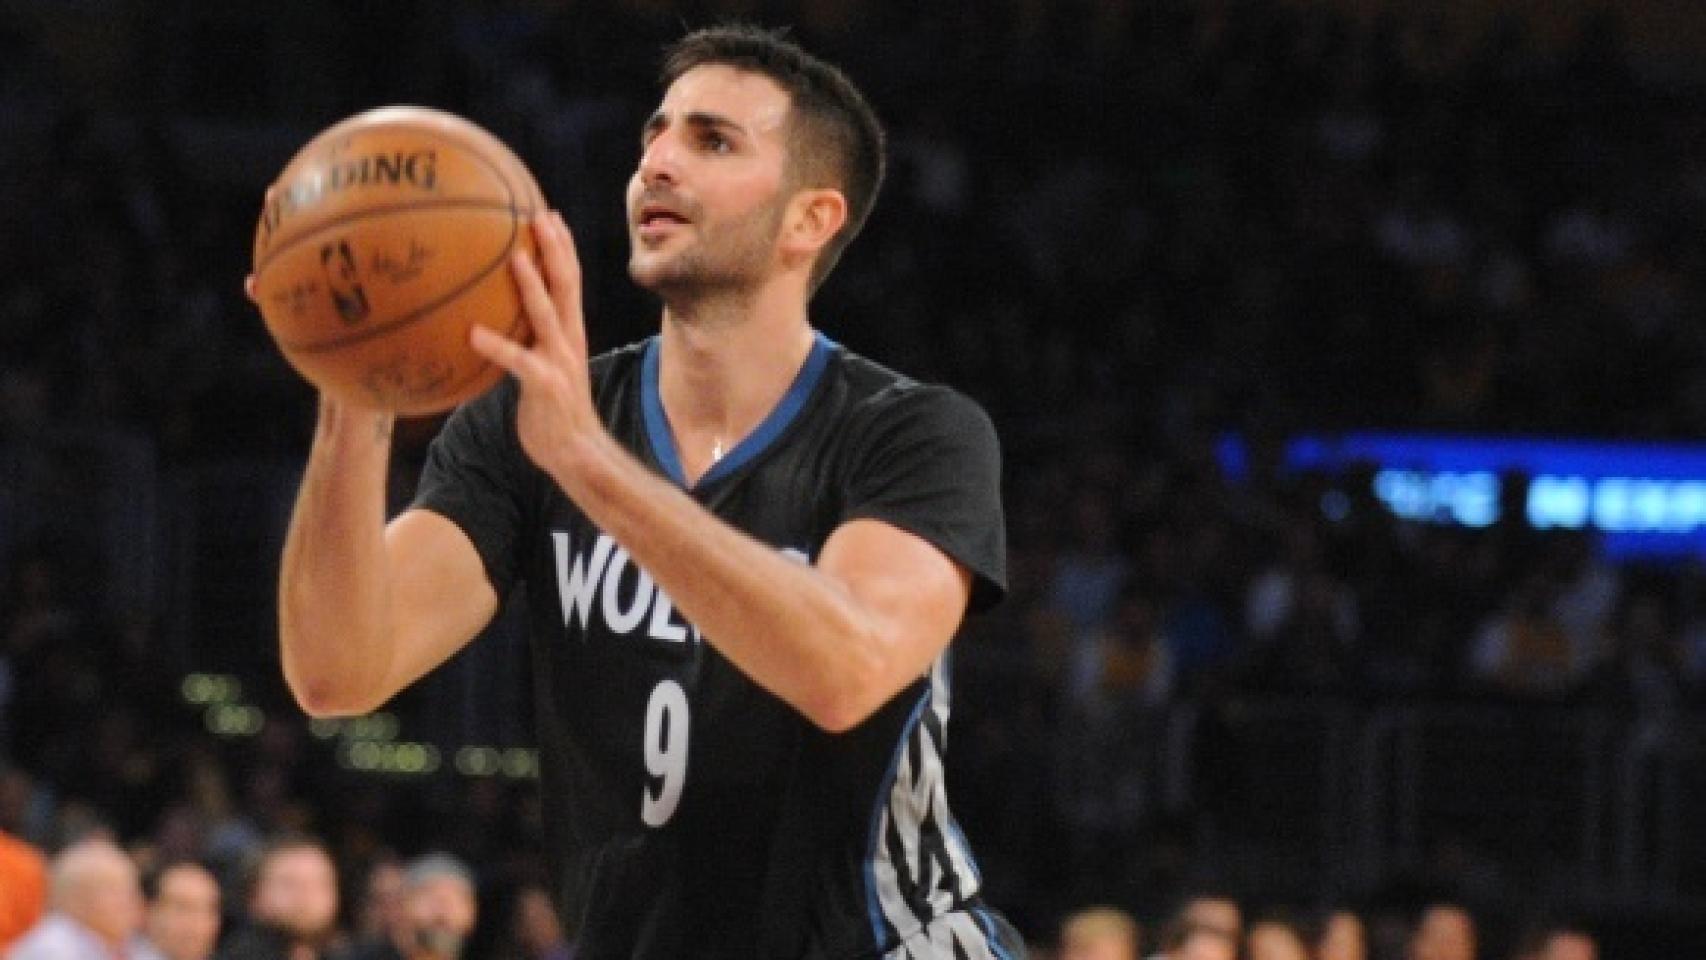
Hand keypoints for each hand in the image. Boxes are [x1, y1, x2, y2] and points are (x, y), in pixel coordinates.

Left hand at [469, 211, 601, 482]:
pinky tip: (472, 334)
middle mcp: (569, 340)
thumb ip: (527, 344)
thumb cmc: (553, 413)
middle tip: (539, 215)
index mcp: (570, 333)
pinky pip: (518, 361)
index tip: (550, 215)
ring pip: (546, 314)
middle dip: (555, 248)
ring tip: (514, 255)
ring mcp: (559, 361)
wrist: (576, 453)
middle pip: (566, 285)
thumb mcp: (543, 369)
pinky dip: (497, 346)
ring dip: (531, 284)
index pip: (570, 281)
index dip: (563, 247)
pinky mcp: (545, 385)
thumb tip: (492, 324)